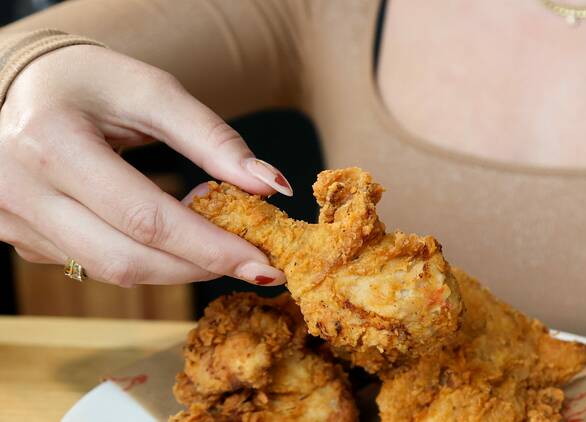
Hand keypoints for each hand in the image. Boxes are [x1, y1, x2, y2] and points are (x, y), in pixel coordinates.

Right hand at [0, 45, 290, 286]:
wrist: (20, 82)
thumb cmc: (91, 81)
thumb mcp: (153, 92)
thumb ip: (213, 139)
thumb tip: (271, 187)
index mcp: (52, 143)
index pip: (145, 218)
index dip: (211, 248)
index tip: (265, 263)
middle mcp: (20, 191)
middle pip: (128, 260)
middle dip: (201, 268)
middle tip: (253, 263)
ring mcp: (13, 221)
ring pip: (111, 272)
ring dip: (176, 266)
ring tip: (215, 237)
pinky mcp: (20, 238)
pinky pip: (94, 264)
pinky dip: (145, 257)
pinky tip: (170, 234)